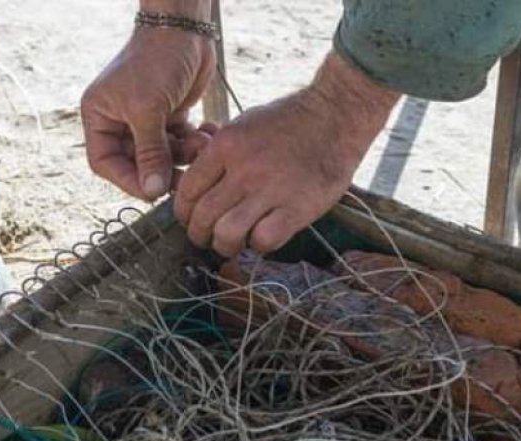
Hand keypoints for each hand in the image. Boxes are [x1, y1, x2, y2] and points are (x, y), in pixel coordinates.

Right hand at [82, 1, 215, 199]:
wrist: (184, 27)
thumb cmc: (156, 60)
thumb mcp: (148, 110)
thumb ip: (150, 153)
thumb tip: (152, 191)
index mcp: (100, 118)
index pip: (106, 163)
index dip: (128, 181)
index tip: (152, 191)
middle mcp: (119, 121)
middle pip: (138, 164)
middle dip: (164, 169)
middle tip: (186, 179)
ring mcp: (146, 120)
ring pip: (164, 156)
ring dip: (185, 155)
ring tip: (201, 143)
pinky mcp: (170, 117)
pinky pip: (180, 143)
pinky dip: (194, 143)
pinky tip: (208, 132)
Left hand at [174, 51, 398, 256]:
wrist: (336, 114)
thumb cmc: (288, 121)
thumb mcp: (244, 124)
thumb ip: (217, 150)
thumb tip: (191, 162)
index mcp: (225, 146)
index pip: (187, 192)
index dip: (184, 214)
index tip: (192, 220)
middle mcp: (244, 168)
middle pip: (203, 218)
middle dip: (200, 235)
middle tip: (209, 238)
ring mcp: (271, 189)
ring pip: (227, 234)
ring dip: (226, 245)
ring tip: (234, 243)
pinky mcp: (297, 207)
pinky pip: (264, 240)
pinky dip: (260, 245)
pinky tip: (265, 235)